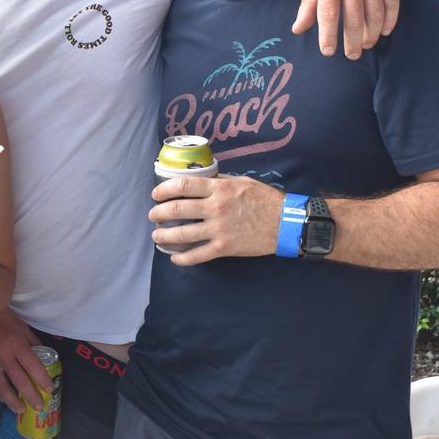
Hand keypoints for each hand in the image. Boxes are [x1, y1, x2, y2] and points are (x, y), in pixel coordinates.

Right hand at [0, 309, 51, 412]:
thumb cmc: (1, 317)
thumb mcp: (21, 325)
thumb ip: (33, 341)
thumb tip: (43, 354)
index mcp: (17, 345)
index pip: (34, 367)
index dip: (43, 380)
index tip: (49, 389)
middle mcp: (3, 356)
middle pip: (20, 382)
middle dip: (31, 396)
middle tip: (38, 407)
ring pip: (1, 388)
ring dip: (12, 401)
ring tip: (20, 409)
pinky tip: (2, 397)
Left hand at [149, 174, 284, 265]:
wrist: (285, 223)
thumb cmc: (265, 199)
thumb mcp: (241, 181)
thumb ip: (219, 181)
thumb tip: (200, 179)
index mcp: (219, 189)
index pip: (183, 185)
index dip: (164, 189)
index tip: (156, 193)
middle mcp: (215, 208)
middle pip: (176, 209)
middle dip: (159, 212)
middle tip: (153, 215)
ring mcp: (218, 229)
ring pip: (182, 234)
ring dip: (164, 235)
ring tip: (157, 235)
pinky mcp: (224, 248)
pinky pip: (197, 255)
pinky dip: (183, 259)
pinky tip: (175, 258)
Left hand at [292, 0, 398, 59]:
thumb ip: (307, 5)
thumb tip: (297, 30)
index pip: (327, 15)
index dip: (328, 36)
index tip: (329, 52)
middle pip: (353, 19)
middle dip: (352, 42)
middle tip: (352, 56)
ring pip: (374, 14)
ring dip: (371, 34)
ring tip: (366, 45)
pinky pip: (392, 2)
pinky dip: (390, 19)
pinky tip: (384, 31)